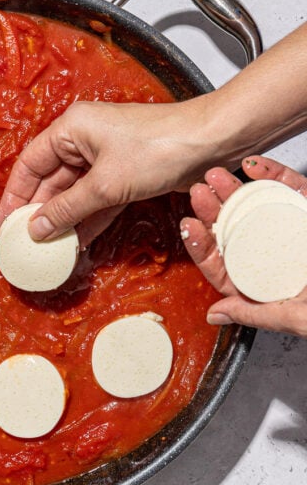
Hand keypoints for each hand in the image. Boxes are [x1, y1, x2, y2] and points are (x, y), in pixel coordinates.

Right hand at [0, 97, 222, 246]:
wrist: (210, 142)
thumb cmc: (158, 148)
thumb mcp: (105, 184)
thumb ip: (67, 209)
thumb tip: (36, 228)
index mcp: (71, 129)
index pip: (30, 164)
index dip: (15, 196)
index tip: (6, 224)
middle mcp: (84, 140)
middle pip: (50, 181)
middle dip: (39, 212)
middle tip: (25, 243)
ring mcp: (106, 158)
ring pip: (74, 193)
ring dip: (63, 220)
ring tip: (48, 249)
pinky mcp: (126, 174)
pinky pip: (97, 200)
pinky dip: (88, 220)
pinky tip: (76, 243)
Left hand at [182, 155, 306, 336]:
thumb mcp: (299, 318)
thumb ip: (258, 315)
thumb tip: (216, 315)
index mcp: (266, 286)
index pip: (225, 267)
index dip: (203, 246)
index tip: (189, 226)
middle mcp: (276, 258)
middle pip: (236, 232)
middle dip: (214, 211)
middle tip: (198, 191)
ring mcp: (294, 233)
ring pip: (258, 208)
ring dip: (237, 189)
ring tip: (218, 175)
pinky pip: (293, 191)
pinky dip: (274, 176)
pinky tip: (254, 165)